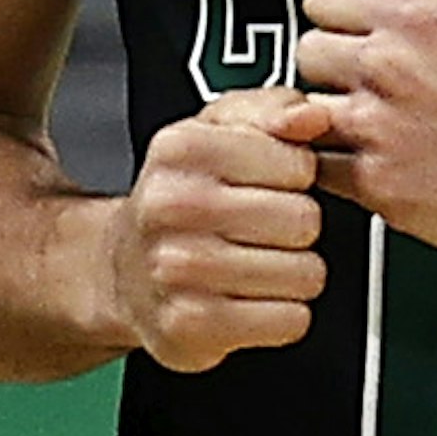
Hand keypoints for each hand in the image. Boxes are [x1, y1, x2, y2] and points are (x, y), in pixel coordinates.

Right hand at [105, 86, 331, 369]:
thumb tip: (311, 116)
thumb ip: (271, 109)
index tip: (268, 183)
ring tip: (253, 264)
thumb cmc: (182, 198)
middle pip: (306, 221)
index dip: (296, 177)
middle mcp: (174, 207)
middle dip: (296, 228)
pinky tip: (249, 300)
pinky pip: (291, 321)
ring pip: (306, 274)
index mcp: (184, 149)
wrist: (125, 272)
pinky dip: (281, 315)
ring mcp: (179, 270)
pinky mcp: (192, 327)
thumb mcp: (218, 131)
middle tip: (259, 230)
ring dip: (292, 274)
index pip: (301, 165)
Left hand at [297, 0, 436, 267]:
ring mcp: (377, 128)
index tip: (361, 34)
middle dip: (335, 65)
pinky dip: (342, 165)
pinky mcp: (375, 184)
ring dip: (335, 117)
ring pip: (308, 109)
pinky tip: (388, 160)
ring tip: (387, 126)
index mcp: (414, 18)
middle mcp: (388, 68)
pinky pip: (320, 165)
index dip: (339, 15)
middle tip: (379, 85)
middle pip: (307, 51)